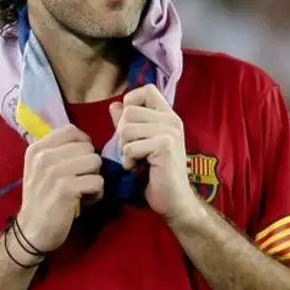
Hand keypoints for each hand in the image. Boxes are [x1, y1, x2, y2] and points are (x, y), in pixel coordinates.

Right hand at [16, 125, 103, 252]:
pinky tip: (85, 200)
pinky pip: (97, 181)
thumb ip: (57, 151)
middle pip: (87, 147)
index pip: (71, 130)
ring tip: (84, 189)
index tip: (81, 159)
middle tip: (81, 179)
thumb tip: (85, 140)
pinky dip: (97, 193)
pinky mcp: (66, 189)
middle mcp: (43, 157)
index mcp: (37, 149)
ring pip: (95, 161)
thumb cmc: (40, 198)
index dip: (84, 143)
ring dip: (95, 178)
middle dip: (90, 164)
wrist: (32, 230)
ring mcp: (54, 172)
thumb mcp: (40, 169)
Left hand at [110, 85, 201, 225]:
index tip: (129, 124)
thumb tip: (114, 105)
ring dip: (124, 149)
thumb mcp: (140, 143)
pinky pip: (131, 146)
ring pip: (127, 129)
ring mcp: (170, 131)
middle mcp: (171, 119)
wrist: (174, 200)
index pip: (147, 89)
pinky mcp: (165, 146)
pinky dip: (128, 160)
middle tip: (130, 151)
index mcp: (167, 115)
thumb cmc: (156, 173)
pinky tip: (137, 168)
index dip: (131, 101)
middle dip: (121, 134)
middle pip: (129, 111)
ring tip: (134, 160)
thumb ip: (128, 123)